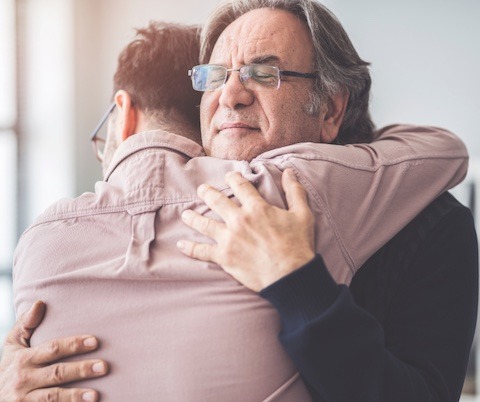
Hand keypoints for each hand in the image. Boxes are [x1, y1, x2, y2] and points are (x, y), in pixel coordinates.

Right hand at [0, 300, 107, 401]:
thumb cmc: (9, 367)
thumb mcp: (12, 345)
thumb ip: (25, 324)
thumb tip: (40, 302)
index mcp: (23, 359)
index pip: (53, 349)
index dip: (74, 344)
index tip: (95, 341)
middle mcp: (24, 379)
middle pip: (57, 373)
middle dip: (81, 370)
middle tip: (104, 366)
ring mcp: (25, 400)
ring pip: (53, 397)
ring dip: (75, 396)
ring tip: (96, 395)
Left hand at [178, 169, 314, 291]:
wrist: (290, 276)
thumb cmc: (298, 245)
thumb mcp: (302, 214)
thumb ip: (295, 191)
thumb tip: (289, 171)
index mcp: (256, 208)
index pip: (240, 186)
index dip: (233, 178)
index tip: (229, 176)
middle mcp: (239, 220)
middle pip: (216, 201)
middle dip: (207, 193)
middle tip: (202, 190)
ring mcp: (229, 239)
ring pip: (204, 223)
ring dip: (193, 217)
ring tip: (186, 214)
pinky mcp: (224, 257)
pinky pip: (202, 251)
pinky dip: (190, 248)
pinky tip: (181, 244)